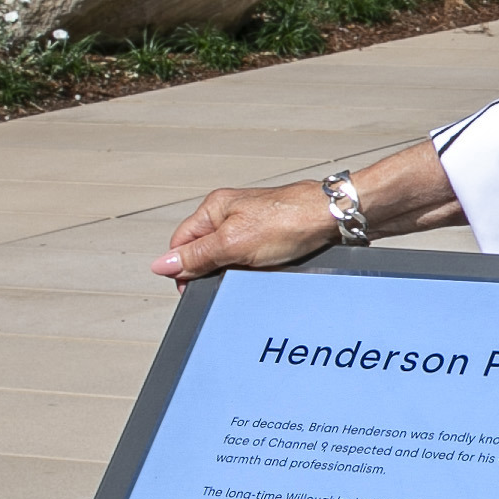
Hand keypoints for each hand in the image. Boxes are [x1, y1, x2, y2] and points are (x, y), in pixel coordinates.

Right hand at [155, 141, 462, 282]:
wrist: (337, 219)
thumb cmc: (289, 221)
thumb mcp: (234, 244)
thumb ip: (197, 257)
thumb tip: (161, 266)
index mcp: (214, 209)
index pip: (181, 245)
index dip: (183, 269)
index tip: (194, 289)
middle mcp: (231, 215)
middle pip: (206, 255)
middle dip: (214, 273)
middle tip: (230, 281)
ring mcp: (253, 227)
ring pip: (232, 262)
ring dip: (240, 275)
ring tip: (257, 273)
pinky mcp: (274, 239)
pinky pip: (256, 263)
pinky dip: (260, 273)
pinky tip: (271, 273)